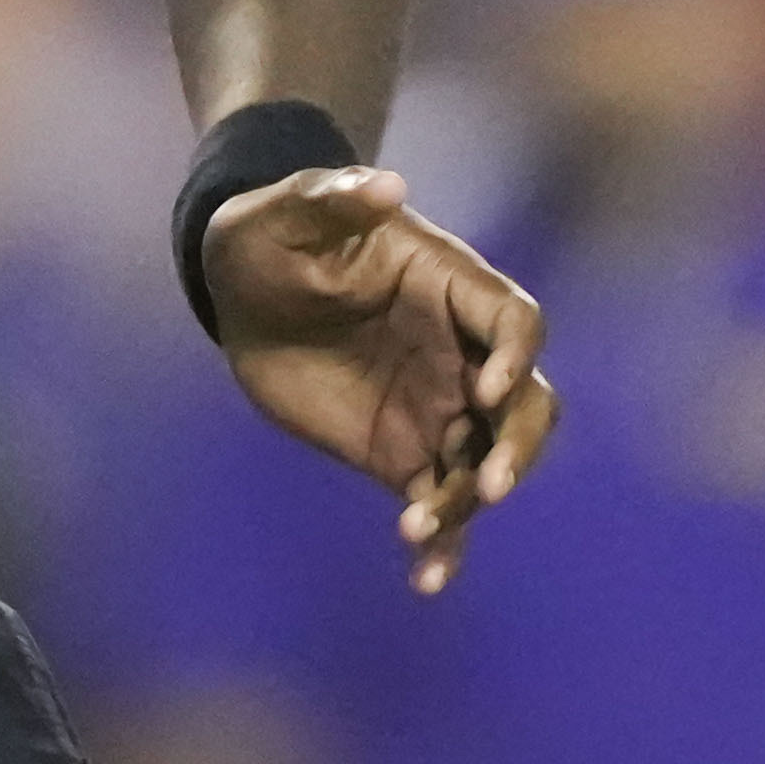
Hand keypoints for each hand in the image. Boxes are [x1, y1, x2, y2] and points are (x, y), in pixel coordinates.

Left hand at [203, 164, 557, 594]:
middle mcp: (461, 355)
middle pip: (525, 404)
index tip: (486, 386)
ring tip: (420, 524)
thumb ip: (331, 199)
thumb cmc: (268, 235)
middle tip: (489, 483)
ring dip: (470, 499)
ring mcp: (439, 408)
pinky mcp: (403, 453)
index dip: (512, 354)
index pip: (512, 322)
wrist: (239, 293)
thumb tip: (384, 184)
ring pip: (487, 462)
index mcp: (450, 289)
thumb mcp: (282, 210)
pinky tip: (426, 579)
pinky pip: (440, 503)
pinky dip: (442, 542)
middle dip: (519, 445)